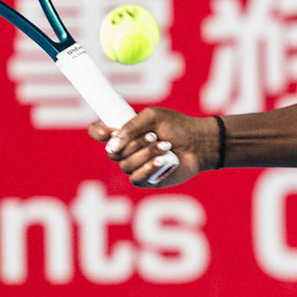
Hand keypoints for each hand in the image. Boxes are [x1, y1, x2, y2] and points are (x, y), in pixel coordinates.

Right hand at [85, 108, 215, 187]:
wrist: (198, 143)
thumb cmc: (176, 127)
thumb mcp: (153, 117)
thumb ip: (131, 126)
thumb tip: (111, 144)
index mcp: (123, 131)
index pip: (98, 132)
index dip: (98, 131)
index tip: (108, 130)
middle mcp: (125, 149)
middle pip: (112, 151)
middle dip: (133, 143)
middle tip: (154, 136)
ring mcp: (134, 165)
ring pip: (125, 164)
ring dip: (146, 154)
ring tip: (166, 146)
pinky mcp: (145, 179)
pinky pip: (136, 177)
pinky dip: (149, 168)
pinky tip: (163, 161)